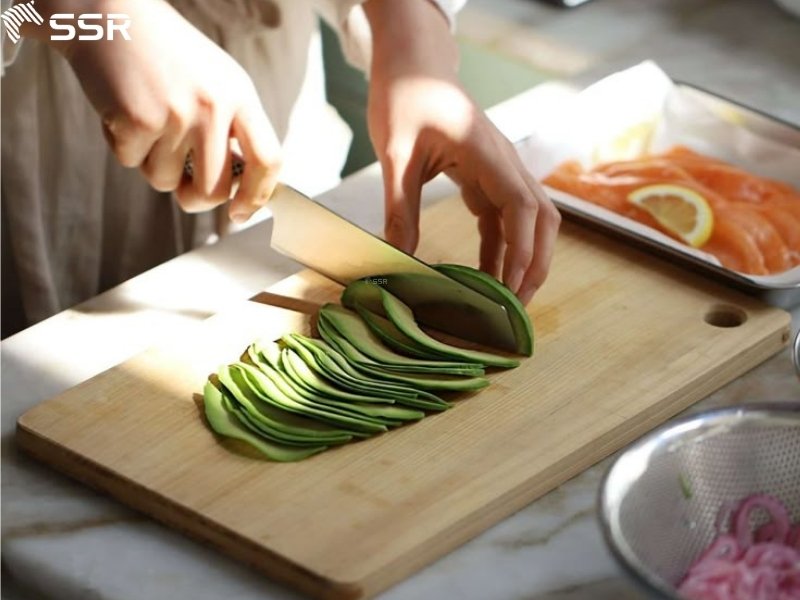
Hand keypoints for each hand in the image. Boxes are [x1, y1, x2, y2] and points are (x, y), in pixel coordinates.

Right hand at [46, 0, 280, 221]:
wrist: (110, 16)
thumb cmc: (168, 56)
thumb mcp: (217, 82)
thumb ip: (233, 129)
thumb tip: (242, 187)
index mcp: (240, 96)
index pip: (268, 160)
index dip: (257, 196)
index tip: (240, 213)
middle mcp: (213, 107)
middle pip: (215, 190)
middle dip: (195, 200)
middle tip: (184, 188)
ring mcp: (175, 114)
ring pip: (165, 181)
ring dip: (153, 165)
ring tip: (148, 122)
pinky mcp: (136, 120)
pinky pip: (132, 164)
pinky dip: (124, 147)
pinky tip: (124, 111)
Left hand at [363, 0, 559, 303]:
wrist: (413, 67)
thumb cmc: (404, 99)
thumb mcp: (396, 155)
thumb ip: (400, 207)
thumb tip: (399, 258)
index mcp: (487, 153)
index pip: (522, 207)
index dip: (521, 251)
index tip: (507, 289)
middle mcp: (505, 162)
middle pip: (542, 218)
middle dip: (536, 263)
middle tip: (516, 307)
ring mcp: (500, 170)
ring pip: (531, 220)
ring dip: (525, 259)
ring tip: (508, 300)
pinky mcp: (488, 176)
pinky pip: (505, 218)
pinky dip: (502, 249)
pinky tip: (487, 276)